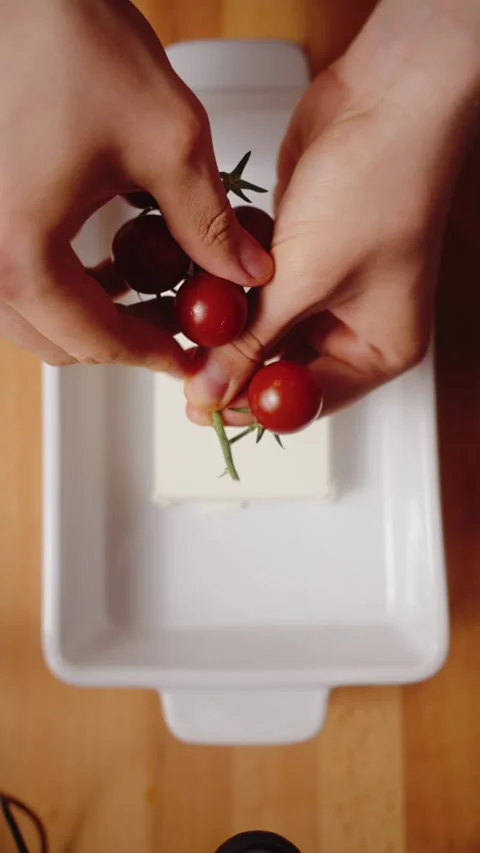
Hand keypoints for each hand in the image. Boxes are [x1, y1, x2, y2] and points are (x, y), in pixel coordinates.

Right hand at [0, 0, 272, 369]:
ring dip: (94, 317)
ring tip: (152, 296)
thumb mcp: (166, 142)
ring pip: (35, 319)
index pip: (97, 342)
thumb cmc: (69, 42)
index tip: (192, 355)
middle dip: (125, 342)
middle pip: (60, 343)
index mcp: (20, 251)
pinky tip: (106, 263)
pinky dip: (64, 287)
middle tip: (178, 326)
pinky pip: (17, 281)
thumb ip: (210, 224)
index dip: (154, 356)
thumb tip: (248, 273)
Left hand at [186, 0, 478, 419]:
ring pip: (263, 326)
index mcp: (379, 349)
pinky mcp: (303, 254)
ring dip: (225, 321)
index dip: (249, 409)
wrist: (386, 97)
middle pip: (281, 368)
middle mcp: (356, 325)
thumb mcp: (306, 280)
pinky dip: (231, 285)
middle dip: (232, 361)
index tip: (200, 407)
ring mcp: (329, 289)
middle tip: (183, 363)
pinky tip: (199, 281)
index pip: (306, 403)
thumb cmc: (378, 186)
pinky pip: (258, 287)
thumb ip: (252, 342)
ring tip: (181, 320)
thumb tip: (212, 392)